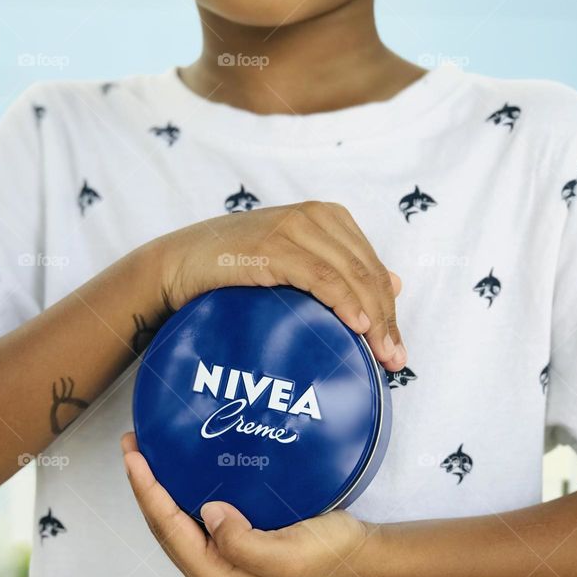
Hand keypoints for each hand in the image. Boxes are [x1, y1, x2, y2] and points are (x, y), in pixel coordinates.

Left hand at [121, 432, 372, 576]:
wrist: (356, 556)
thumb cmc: (325, 557)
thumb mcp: (285, 557)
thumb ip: (242, 543)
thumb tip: (208, 511)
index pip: (168, 528)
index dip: (146, 490)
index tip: (134, 454)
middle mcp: (212, 568)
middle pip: (163, 524)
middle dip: (144, 485)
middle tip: (134, 443)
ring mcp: (221, 555)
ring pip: (176, 518)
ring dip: (159, 485)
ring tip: (148, 450)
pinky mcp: (234, 538)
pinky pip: (196, 512)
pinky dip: (182, 487)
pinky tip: (182, 464)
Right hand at [153, 201, 405, 370]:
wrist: (179, 262)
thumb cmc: (235, 266)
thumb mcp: (294, 262)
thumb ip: (340, 269)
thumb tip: (397, 283)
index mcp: (327, 217)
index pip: (372, 267)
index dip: (389, 309)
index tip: (396, 348)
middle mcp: (315, 216)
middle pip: (367, 272)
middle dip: (386, 319)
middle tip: (395, 360)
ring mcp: (292, 228)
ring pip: (350, 275)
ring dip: (372, 318)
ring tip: (382, 354)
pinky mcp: (271, 246)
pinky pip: (319, 277)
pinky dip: (342, 301)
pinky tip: (356, 325)